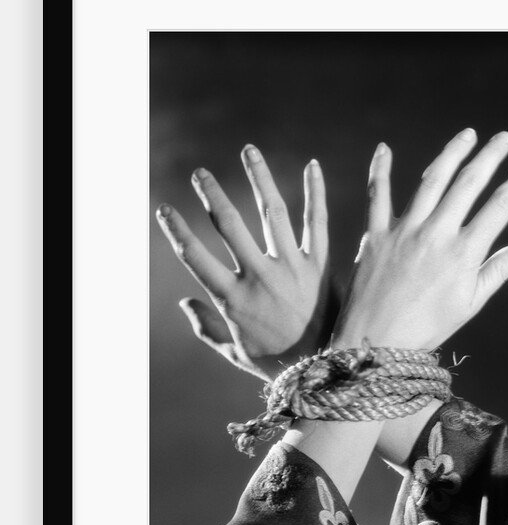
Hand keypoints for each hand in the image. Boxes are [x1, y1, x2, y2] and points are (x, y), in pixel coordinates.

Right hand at [156, 145, 335, 380]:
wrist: (326, 374)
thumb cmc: (277, 365)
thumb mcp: (234, 354)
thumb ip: (206, 329)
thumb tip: (183, 302)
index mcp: (232, 299)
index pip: (194, 256)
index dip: (176, 230)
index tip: (163, 208)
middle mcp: (259, 277)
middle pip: (229, 225)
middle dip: (211, 194)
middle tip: (201, 172)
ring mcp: (291, 268)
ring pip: (271, 212)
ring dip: (259, 178)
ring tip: (249, 151)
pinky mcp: (320, 266)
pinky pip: (317, 223)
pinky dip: (314, 193)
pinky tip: (312, 166)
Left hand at [333, 128, 507, 350]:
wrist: (374, 344)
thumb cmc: (427, 328)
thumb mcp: (470, 303)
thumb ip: (501, 268)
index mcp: (464, 254)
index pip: (502, 205)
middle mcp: (436, 236)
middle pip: (469, 183)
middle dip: (491, 156)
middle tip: (505, 137)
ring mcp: (404, 232)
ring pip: (432, 180)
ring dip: (452, 153)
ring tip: (468, 134)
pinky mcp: (375, 235)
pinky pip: (378, 195)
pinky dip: (380, 170)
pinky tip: (384, 148)